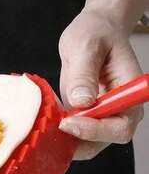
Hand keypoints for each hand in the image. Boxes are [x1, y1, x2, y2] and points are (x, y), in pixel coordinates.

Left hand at [58, 7, 143, 159]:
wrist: (93, 30)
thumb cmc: (96, 32)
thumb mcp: (86, 46)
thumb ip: (84, 73)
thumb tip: (82, 101)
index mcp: (129, 93)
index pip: (121, 126)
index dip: (96, 130)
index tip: (69, 123)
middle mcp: (119, 109)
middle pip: (104, 141)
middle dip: (78, 141)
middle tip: (52, 128)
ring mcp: (100, 114)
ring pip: (87, 143)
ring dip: (66, 140)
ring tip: (45, 125)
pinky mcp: (83, 115)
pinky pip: (73, 134)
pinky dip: (58, 133)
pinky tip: (44, 121)